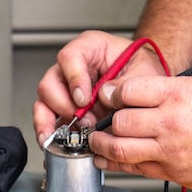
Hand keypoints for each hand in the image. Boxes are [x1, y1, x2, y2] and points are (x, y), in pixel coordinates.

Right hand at [33, 31, 169, 139]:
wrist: (147, 82)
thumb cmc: (142, 69)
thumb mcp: (143, 71)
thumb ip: (125, 83)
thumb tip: (104, 96)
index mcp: (90, 47)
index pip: (69, 57)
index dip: (73, 79)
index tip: (84, 99)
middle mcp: (72, 67)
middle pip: (51, 82)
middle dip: (64, 106)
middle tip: (86, 121)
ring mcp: (66, 88)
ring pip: (45, 102)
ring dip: (54, 122)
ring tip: (70, 136)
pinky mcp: (67, 107)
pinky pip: (49, 118)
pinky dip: (53, 132)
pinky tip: (58, 143)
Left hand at [88, 75, 191, 191]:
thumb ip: (164, 88)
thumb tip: (132, 92)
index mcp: (177, 95)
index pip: (128, 91)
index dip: (112, 93)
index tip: (109, 96)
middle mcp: (170, 123)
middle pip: (120, 121)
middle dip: (105, 120)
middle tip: (100, 120)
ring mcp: (170, 151)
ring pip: (120, 149)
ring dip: (102, 145)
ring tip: (97, 142)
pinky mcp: (172, 172)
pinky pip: (135, 169)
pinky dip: (116, 165)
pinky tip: (107, 160)